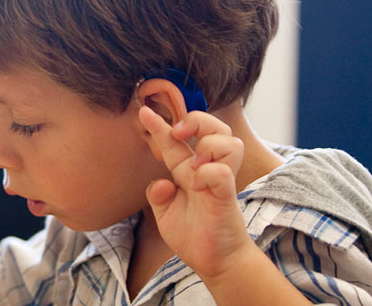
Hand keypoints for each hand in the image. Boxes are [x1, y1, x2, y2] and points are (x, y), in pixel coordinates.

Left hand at [138, 106, 252, 279]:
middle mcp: (206, 170)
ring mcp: (219, 180)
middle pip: (214, 126)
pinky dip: (206, 174)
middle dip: (196, 119)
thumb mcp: (165, 213)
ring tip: (193, 166)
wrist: (214, 261)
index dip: (159, 124)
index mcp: (188, 171)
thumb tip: (160, 183)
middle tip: (179, 133)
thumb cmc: (193, 235)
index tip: (143, 111)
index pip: (175, 140)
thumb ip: (157, 195)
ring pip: (228, 140)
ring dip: (207, 145)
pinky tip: (197, 187)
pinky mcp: (227, 196)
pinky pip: (221, 172)